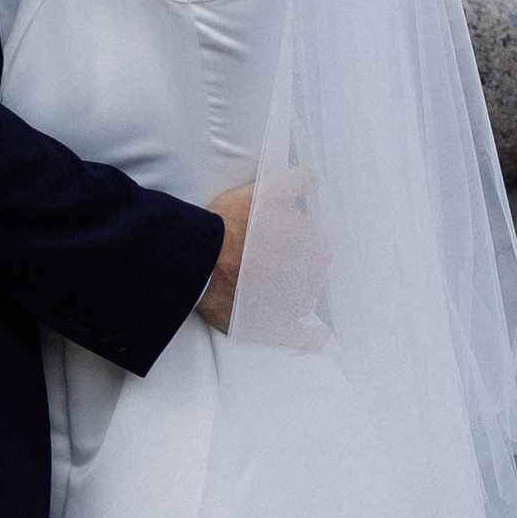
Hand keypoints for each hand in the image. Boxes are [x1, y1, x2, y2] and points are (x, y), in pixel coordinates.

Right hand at [195, 169, 328, 342]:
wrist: (199, 260)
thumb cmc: (231, 224)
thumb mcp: (266, 190)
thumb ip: (297, 181)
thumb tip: (314, 181)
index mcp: (315, 247)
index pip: (313, 239)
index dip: (292, 233)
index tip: (271, 232)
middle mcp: (311, 278)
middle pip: (310, 268)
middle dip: (294, 261)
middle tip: (263, 254)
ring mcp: (294, 305)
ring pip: (305, 296)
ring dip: (294, 290)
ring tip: (266, 280)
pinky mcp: (275, 327)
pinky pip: (303, 336)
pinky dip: (312, 336)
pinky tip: (317, 333)